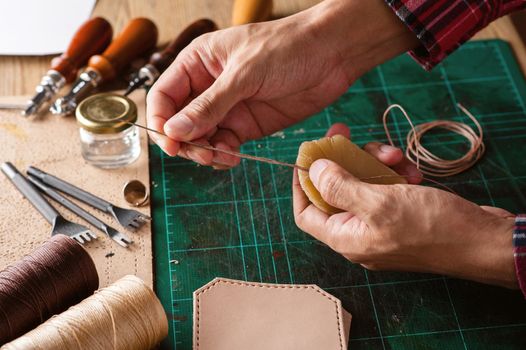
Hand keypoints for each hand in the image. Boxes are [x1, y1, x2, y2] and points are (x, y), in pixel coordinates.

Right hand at [146, 0, 417, 167]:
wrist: (331, 55)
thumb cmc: (288, 47)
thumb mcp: (244, 74)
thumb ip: (209, 105)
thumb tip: (174, 131)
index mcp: (198, 63)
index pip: (164, 96)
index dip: (161, 121)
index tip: (170, 142)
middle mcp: (208, 87)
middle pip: (179, 122)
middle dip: (185, 141)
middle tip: (201, 153)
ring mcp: (228, 108)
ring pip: (201, 138)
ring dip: (205, 152)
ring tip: (220, 156)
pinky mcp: (247, 125)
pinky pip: (224, 145)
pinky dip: (223, 155)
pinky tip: (232, 157)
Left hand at [293, 124, 517, 287]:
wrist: (484, 240)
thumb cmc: (431, 227)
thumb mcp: (379, 204)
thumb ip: (340, 187)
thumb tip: (312, 170)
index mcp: (345, 238)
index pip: (305, 213)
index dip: (301, 184)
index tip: (306, 154)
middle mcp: (359, 232)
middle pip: (335, 191)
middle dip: (342, 161)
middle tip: (345, 132)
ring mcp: (381, 222)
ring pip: (363, 183)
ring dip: (375, 163)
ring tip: (396, 155)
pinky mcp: (402, 212)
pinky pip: (387, 187)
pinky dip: (396, 173)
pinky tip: (412, 170)